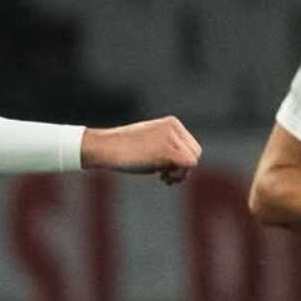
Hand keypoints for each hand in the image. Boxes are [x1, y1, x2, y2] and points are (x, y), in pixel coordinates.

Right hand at [81, 116, 201, 184]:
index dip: (181, 161)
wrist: (105, 147)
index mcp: (171, 123)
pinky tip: (162, 178)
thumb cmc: (123, 149)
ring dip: (180, 173)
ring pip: (193, 159)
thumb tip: (184, 166)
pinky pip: (188, 164)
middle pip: (195, 152)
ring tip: (163, 177)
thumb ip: (167, 148)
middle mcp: (173, 127)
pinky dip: (178, 175)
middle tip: (165, 175)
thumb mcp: (150, 143)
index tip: (165, 168)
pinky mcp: (166, 150)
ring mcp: (170, 137)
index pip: (191, 145)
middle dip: (182, 167)